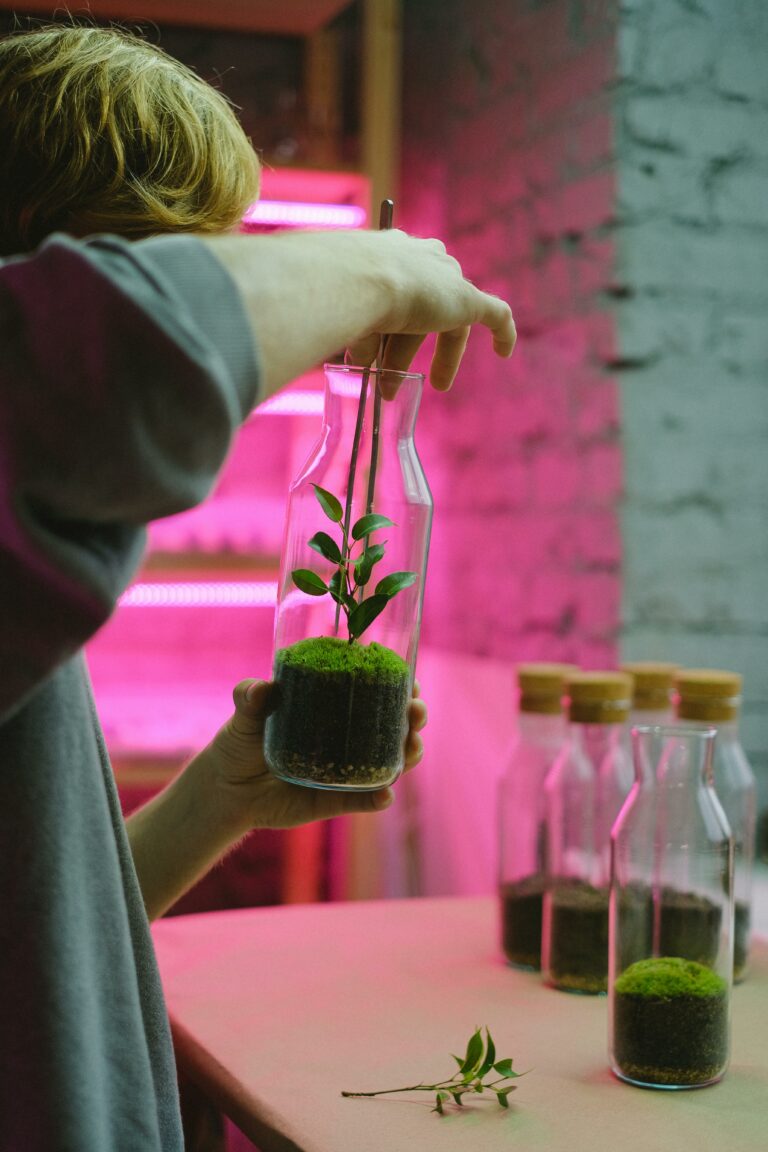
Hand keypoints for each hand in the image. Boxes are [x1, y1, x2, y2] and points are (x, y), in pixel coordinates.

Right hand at [203, 229, 514, 399]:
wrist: (352, 277)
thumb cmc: (316, 288)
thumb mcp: (295, 305)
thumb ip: (275, 317)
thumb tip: (228, 339)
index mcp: (376, 250)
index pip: (388, 280)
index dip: (383, 317)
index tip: (373, 349)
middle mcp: (412, 255)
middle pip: (417, 300)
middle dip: (402, 342)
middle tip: (386, 381)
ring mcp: (443, 277)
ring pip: (446, 315)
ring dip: (430, 352)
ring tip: (419, 388)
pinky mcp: (466, 300)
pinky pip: (494, 315)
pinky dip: (502, 333)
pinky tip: (507, 354)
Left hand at [205, 678, 426, 832]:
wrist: (228, 791)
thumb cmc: (240, 743)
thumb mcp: (245, 716)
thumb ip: (250, 698)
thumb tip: (261, 690)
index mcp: (333, 707)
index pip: (375, 690)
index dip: (399, 683)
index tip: (409, 677)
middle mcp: (347, 737)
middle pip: (394, 724)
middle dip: (413, 716)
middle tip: (415, 710)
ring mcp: (346, 769)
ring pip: (390, 761)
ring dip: (409, 753)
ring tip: (412, 748)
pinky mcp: (337, 799)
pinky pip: (364, 799)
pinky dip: (377, 798)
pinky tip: (384, 794)